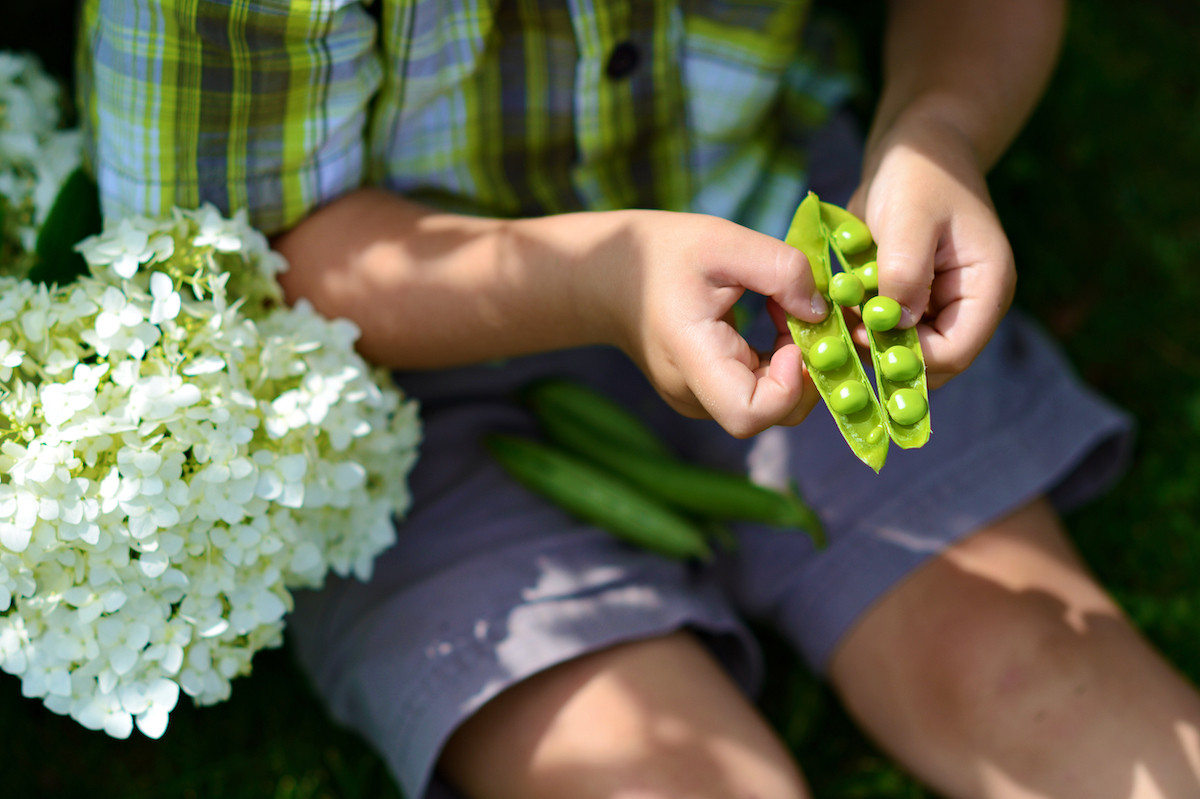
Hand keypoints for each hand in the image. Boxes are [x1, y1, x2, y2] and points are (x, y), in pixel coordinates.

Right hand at [596, 211, 827, 437]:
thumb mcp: (724, 241)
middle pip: (772, 414)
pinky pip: (759, 391)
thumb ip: (781, 270)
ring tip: (781, 307)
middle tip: (802, 313)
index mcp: (691, 359)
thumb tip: (823, 312)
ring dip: (795, 361)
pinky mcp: (707, 393)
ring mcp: (699, 400)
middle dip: (805, 368)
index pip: (748, 413)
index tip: (793, 335)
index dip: (789, 384)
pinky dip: (779, 360)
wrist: (611, 275)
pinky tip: (772, 317)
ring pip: (771, 405)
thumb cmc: (663, 253)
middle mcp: (693, 394)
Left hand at [847, 115, 1016, 387]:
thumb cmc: (918, 173)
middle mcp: (968, 305)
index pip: (955, 352)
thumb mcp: (909, 216)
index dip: (908, 356)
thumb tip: (892, 325)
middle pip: (931, 362)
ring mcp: (941, 305)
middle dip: (885, 355)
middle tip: (840, 332)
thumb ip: (904, 271)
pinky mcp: (914, 300)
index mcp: (987, 287)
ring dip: (869, 341)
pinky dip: (861, 325)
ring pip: (905, 350)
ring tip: (835, 316)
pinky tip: (837, 306)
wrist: (914, 149)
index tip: (862, 334)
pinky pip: (887, 330)